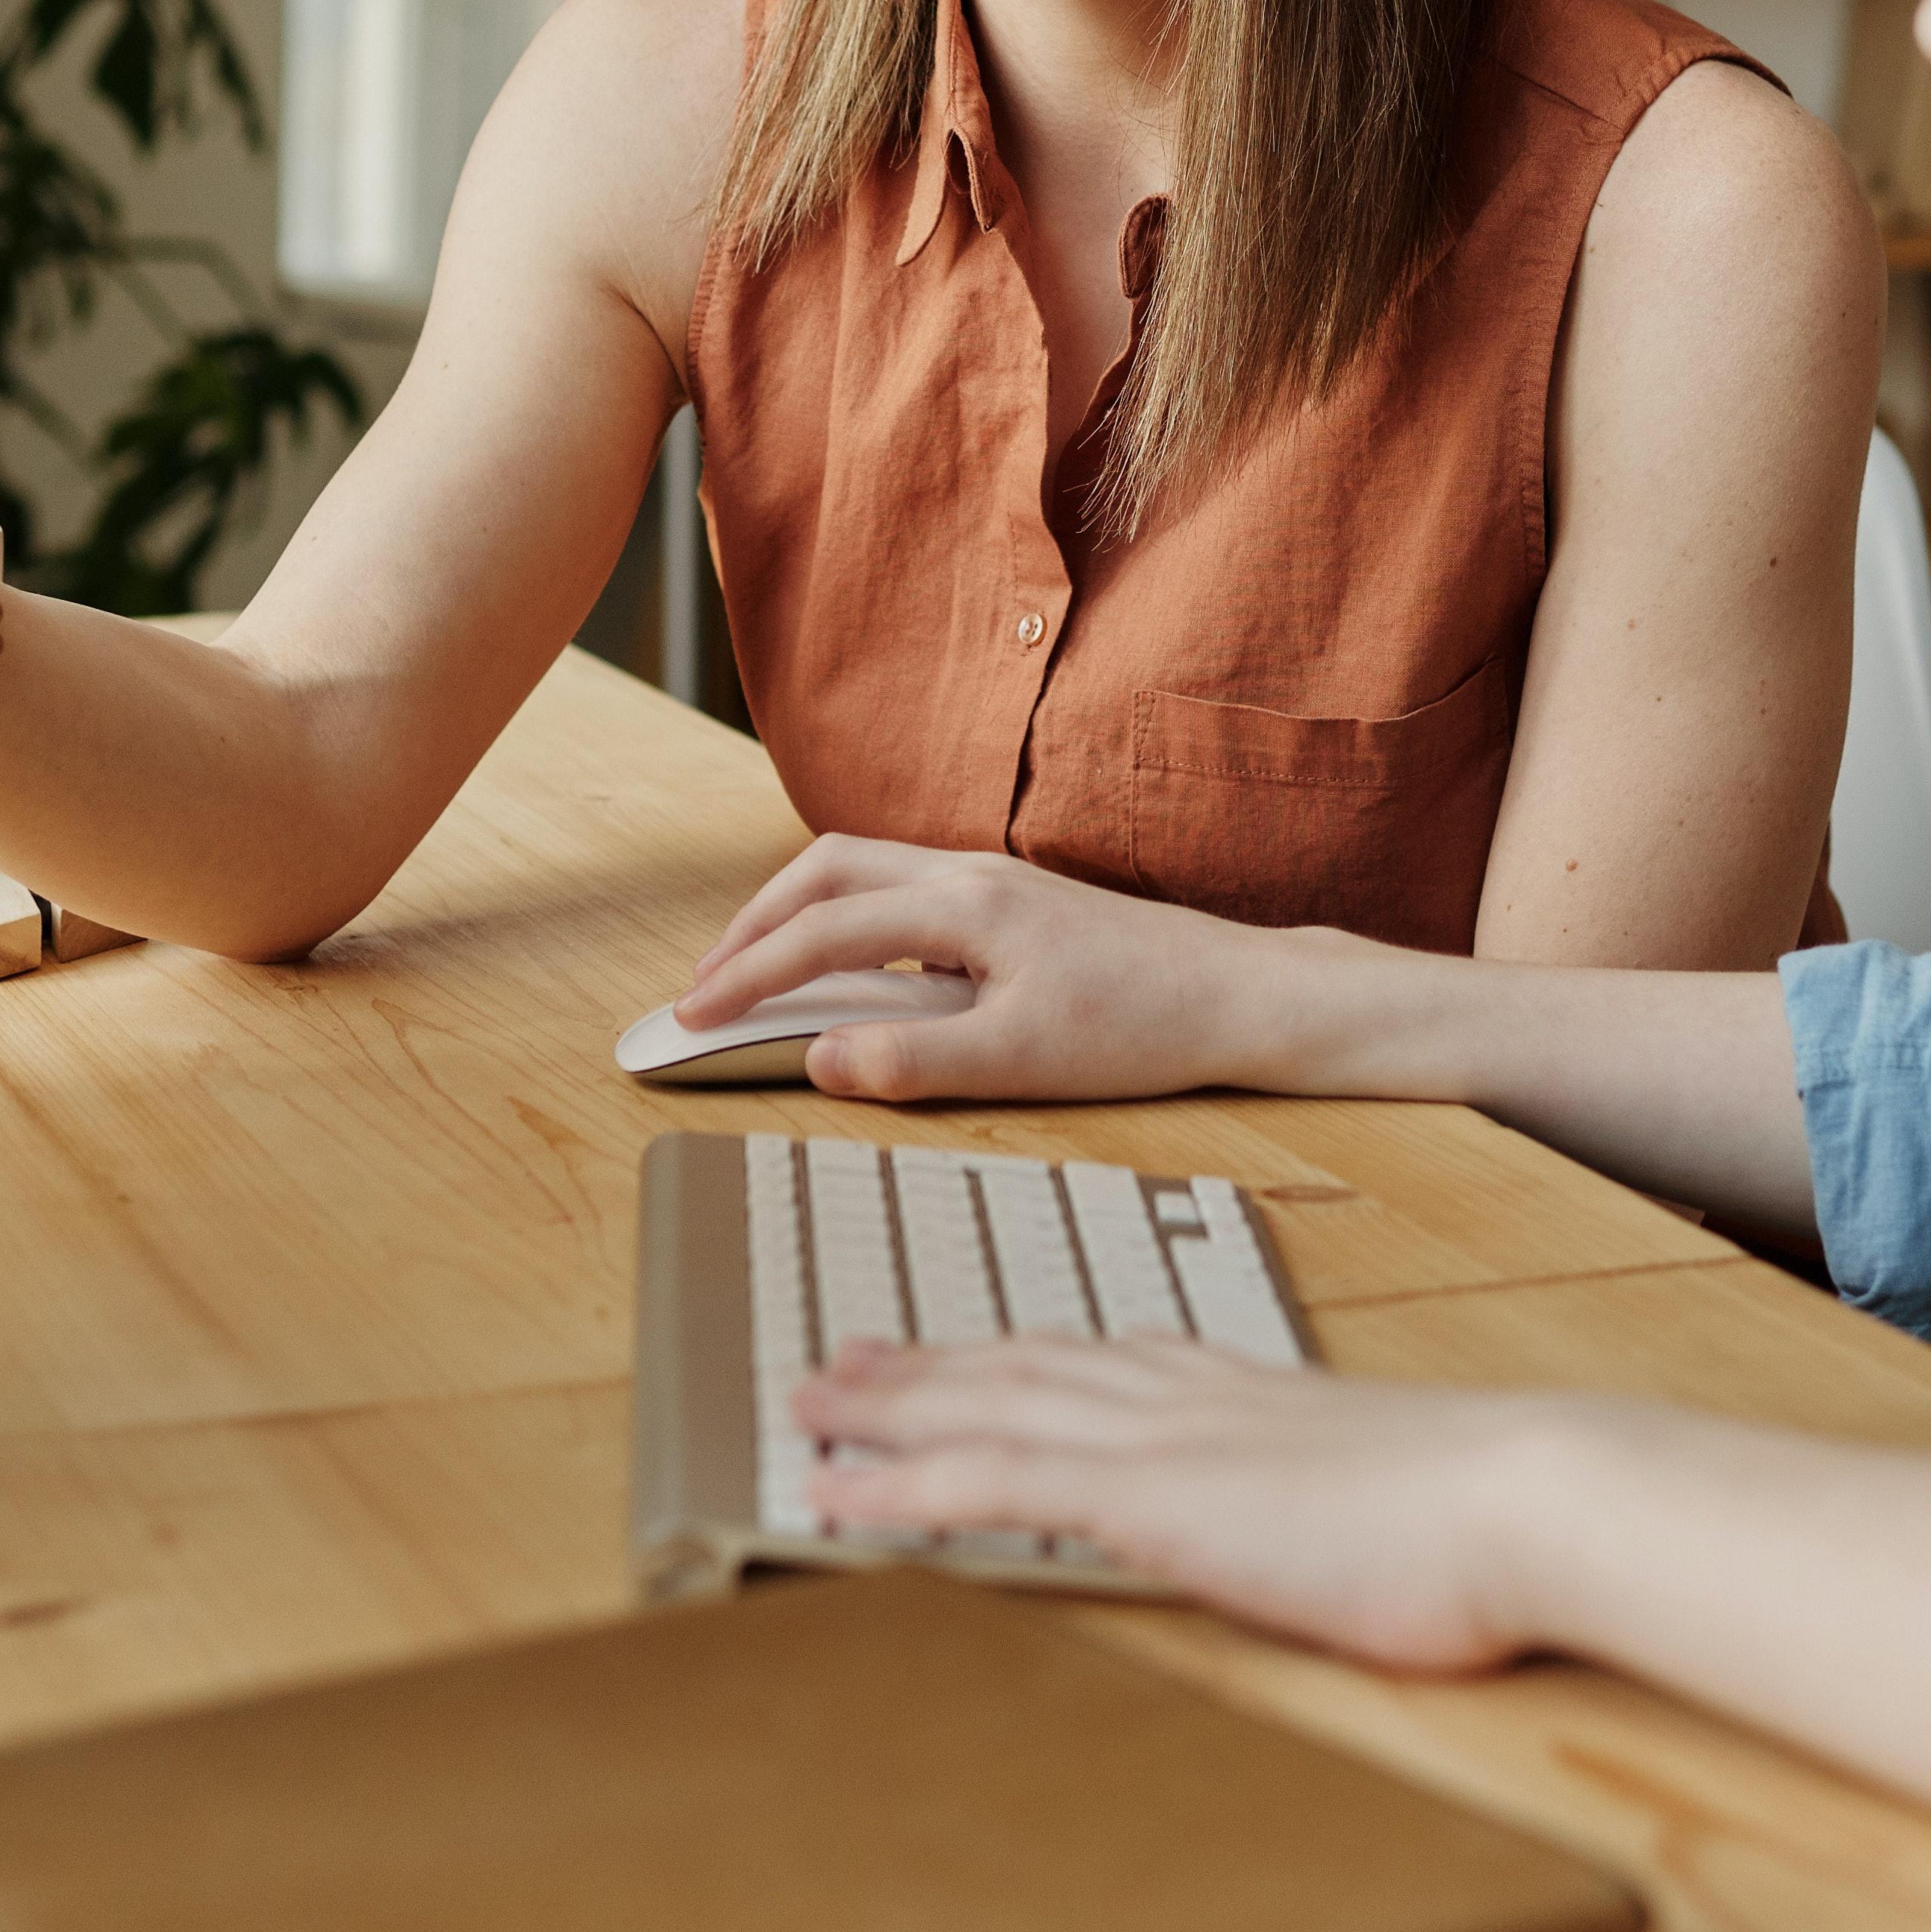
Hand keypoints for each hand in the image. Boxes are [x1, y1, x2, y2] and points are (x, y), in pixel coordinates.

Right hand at [676, 839, 1299, 1103]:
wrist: (1239, 994)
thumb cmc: (1143, 1027)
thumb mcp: (1022, 1063)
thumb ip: (913, 1061)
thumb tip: (819, 1059)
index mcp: (964, 907)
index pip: (821, 931)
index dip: (746, 974)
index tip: (691, 1014)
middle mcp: (970, 874)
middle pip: (825, 868)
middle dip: (754, 922)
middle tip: (709, 983)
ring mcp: (994, 879)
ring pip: (864, 870)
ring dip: (799, 912)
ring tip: (762, 971)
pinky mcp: (1015, 899)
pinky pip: (902, 888)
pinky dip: (850, 916)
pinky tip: (857, 971)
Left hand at [798, 1338, 1582, 1673]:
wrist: (1522, 1495)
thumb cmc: (1487, 1516)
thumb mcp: (1395, 1495)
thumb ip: (1339, 1499)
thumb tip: (1346, 1528)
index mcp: (1246, 1390)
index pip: (1103, 1358)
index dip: (1018, 1353)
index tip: (963, 1347)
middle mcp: (1187, 1398)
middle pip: (1025, 1365)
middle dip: (926, 1363)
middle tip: (843, 1357)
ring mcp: (1161, 1440)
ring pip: (986, 1407)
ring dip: (887, 1407)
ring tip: (810, 1403)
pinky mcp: (1149, 1497)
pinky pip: (990, 1483)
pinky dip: (901, 1484)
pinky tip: (835, 1491)